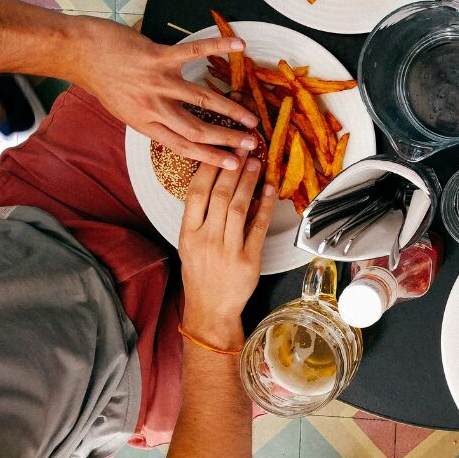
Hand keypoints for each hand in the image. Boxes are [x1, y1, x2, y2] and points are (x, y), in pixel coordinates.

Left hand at [69, 16, 259, 168]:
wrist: (78, 53)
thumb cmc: (102, 80)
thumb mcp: (124, 110)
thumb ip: (151, 119)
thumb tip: (177, 127)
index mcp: (145, 123)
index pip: (183, 146)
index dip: (211, 157)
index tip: (233, 164)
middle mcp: (153, 107)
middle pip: (197, 129)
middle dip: (227, 139)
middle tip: (251, 144)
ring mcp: (157, 81)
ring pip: (201, 99)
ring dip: (230, 110)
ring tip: (251, 118)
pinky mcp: (158, 57)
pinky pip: (193, 52)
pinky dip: (218, 47)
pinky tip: (239, 46)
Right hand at [178, 153, 275, 346]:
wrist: (210, 309)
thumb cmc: (200, 274)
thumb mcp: (189, 244)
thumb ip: (199, 217)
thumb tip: (216, 183)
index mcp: (188, 233)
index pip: (196, 193)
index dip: (209, 168)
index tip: (220, 150)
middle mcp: (206, 239)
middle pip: (220, 196)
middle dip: (233, 168)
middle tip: (243, 148)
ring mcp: (228, 250)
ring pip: (239, 208)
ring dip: (249, 182)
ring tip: (256, 163)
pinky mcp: (248, 260)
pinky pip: (258, 228)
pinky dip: (266, 207)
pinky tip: (270, 190)